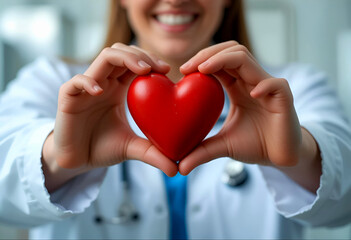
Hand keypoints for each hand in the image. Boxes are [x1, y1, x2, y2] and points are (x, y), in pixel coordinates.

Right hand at [51, 43, 177, 176]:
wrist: (77, 161)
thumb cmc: (103, 148)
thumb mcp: (132, 148)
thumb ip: (153, 153)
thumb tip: (176, 169)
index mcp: (118, 88)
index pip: (134, 62)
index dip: (150, 61)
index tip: (168, 71)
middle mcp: (104, 82)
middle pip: (121, 52)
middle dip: (141, 55)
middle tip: (158, 67)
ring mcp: (85, 88)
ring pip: (103, 58)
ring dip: (124, 58)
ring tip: (142, 70)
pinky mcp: (68, 99)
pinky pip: (75, 82)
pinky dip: (88, 82)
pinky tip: (101, 92)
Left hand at [178, 41, 302, 174]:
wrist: (281, 158)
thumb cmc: (255, 145)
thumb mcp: (223, 146)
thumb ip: (201, 151)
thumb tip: (180, 168)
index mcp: (237, 86)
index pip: (219, 62)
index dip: (201, 60)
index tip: (182, 71)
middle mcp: (250, 81)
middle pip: (231, 51)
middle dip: (208, 54)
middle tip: (188, 67)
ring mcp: (267, 87)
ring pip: (246, 58)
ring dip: (224, 59)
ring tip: (205, 70)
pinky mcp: (284, 98)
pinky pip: (275, 84)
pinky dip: (263, 86)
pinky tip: (250, 95)